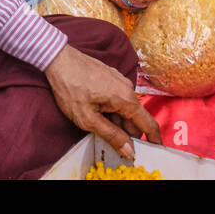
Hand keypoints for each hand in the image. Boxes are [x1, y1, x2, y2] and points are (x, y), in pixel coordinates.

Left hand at [44, 45, 161, 160]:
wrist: (58, 59)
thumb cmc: (70, 87)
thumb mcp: (88, 118)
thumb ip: (111, 135)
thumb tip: (130, 150)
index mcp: (126, 99)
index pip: (149, 124)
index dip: (154, 141)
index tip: (155, 154)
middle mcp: (127, 88)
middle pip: (134, 119)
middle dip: (126, 134)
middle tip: (111, 146)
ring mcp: (119, 81)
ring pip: (124, 110)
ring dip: (115, 122)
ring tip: (96, 127)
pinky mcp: (111, 78)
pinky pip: (117, 99)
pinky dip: (110, 111)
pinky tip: (94, 113)